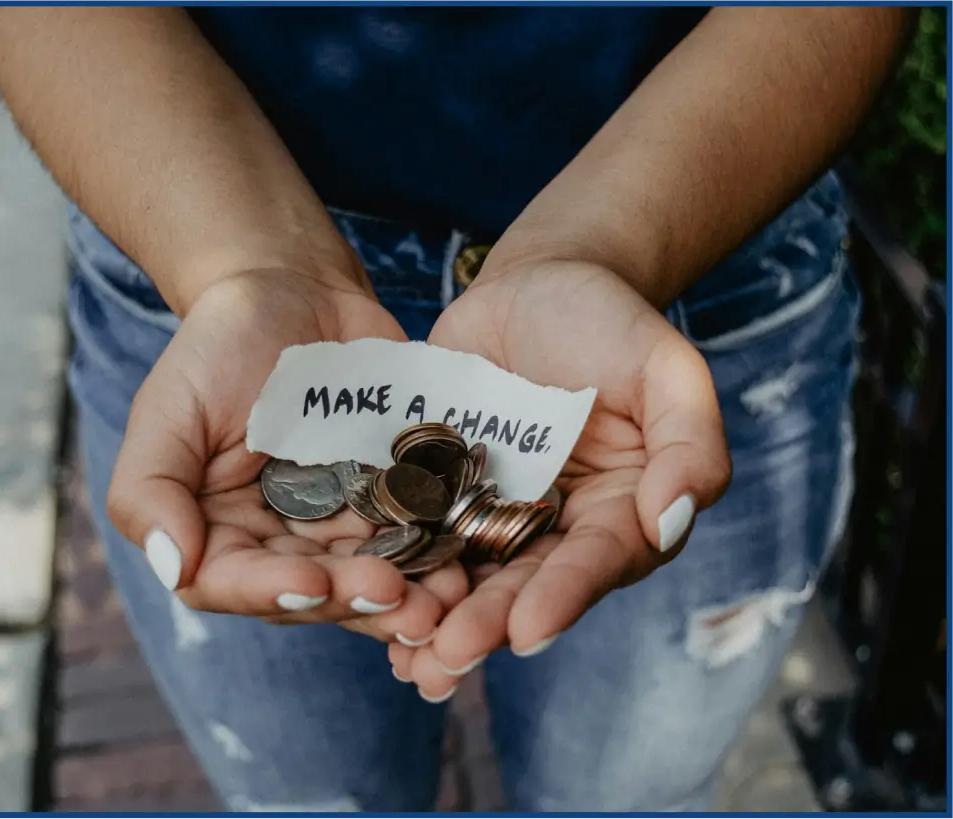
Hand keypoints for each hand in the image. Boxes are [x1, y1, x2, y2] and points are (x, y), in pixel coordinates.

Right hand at [107, 269, 467, 642]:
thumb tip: (173, 567)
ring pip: (371, 576)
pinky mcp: (392, 498)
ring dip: (408, 596)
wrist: (296, 292)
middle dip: (355, 600)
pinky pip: (416, 535)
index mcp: (218, 531)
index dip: (273, 592)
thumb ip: (150, 489)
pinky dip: (439, 553)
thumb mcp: (169, 408)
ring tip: (445, 600)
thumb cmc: (220, 346)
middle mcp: (280, 541)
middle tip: (398, 598)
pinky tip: (466, 564)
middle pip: (314, 592)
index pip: (234, 582)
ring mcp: (340, 523)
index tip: (314, 583)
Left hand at [388, 260, 731, 697]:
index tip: (528, 630)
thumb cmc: (611, 321)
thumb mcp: (666, 368)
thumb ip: (689, 444)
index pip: (597, 561)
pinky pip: (420, 533)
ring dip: (438, 618)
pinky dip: (399, 567)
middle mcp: (557, 526)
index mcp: (620, 510)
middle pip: (525, 584)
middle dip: (488, 623)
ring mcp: (495, 510)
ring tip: (407, 658)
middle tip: (448, 657)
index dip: (564, 596)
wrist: (538, 283)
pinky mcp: (442, 489)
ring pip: (469, 574)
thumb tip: (671, 521)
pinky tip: (367, 601)